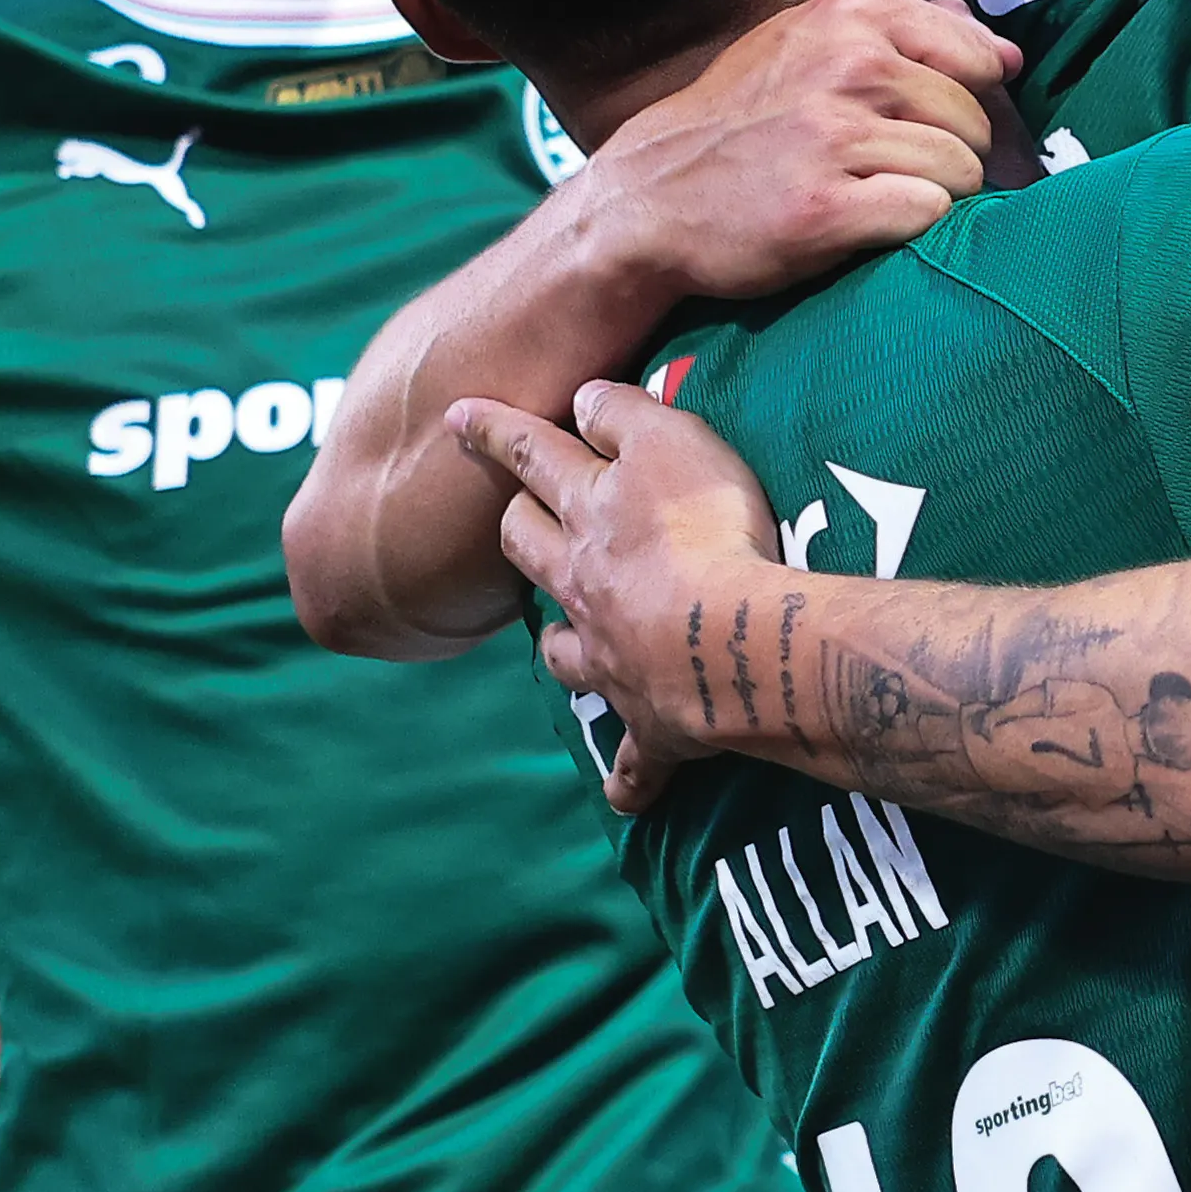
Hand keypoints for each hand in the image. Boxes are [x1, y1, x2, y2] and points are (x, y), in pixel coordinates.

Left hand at [451, 381, 790, 810]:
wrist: (735, 642)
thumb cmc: (709, 530)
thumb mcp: (671, 439)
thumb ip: (622, 413)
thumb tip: (581, 397)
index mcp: (588, 514)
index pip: (531, 457)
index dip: (494, 431)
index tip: (455, 416)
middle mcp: (585, 588)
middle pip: (530, 553)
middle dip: (518, 531)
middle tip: (516, 521)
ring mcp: (612, 662)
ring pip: (565, 653)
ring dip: (562, 645)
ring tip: (562, 645)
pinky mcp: (654, 727)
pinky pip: (635, 765)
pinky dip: (628, 779)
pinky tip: (623, 794)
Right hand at [572, 0, 1019, 304]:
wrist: (650, 197)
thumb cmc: (740, 122)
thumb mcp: (804, 44)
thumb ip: (901, 34)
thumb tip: (998, 43)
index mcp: (848, 13)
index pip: (975, 54)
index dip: (971, 97)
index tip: (933, 122)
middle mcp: (846, 64)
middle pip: (973, 118)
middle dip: (955, 153)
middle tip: (899, 173)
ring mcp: (833, 136)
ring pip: (959, 170)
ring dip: (937, 196)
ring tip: (885, 200)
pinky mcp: (824, 208)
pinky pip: (927, 213)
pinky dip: (915, 228)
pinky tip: (873, 227)